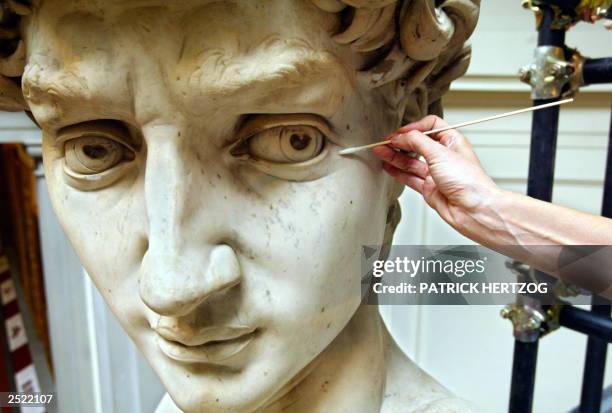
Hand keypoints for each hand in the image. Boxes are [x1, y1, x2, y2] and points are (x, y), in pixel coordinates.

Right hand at [373, 115, 499, 229]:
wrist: (473, 209)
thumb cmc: (469, 181)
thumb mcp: (440, 153)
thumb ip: (418, 142)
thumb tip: (401, 136)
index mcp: (452, 142)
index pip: (430, 127)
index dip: (414, 128)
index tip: (401, 133)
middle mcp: (443, 156)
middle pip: (417, 144)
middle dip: (401, 142)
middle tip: (386, 142)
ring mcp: (435, 173)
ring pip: (410, 161)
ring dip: (394, 156)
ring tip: (380, 152)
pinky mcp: (428, 188)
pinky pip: (409, 177)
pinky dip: (397, 172)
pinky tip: (387, 166)